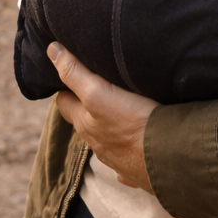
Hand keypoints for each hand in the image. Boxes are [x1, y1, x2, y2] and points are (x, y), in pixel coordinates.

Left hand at [50, 43, 157, 191]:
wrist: (166, 157)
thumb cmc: (131, 122)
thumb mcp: (98, 93)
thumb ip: (75, 74)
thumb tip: (52, 50)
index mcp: (84, 124)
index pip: (63, 102)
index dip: (65, 88)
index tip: (70, 75)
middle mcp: (96, 142)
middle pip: (83, 121)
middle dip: (84, 107)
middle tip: (94, 88)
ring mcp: (116, 157)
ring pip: (104, 138)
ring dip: (105, 126)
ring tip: (117, 109)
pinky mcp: (135, 166)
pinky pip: (126, 157)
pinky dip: (125, 149)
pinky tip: (134, 144)